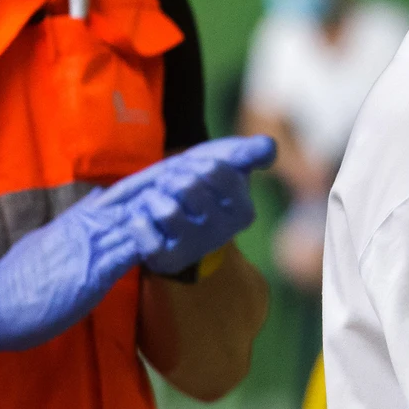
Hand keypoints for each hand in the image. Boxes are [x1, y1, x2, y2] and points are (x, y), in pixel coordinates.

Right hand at [0, 135, 275, 352]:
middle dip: (199, 166)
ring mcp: (96, 237)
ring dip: (189, 188)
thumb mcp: (64, 247)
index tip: (215, 157)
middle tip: (238, 152)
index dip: (182, 168)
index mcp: (93, 213)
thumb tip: (107, 219)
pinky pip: (135, 243)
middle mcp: (97, 216)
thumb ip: (90, 231)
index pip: (146, 183)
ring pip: (150, 203)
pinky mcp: (94, 264)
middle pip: (157, 181)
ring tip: (225, 172)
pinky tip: (189, 221)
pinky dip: (162, 230)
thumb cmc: (28, 284)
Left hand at [126, 136, 276, 275]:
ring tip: (156, 203)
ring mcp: (194, 249)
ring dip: (153, 198)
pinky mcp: (166, 261)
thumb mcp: (226, 160)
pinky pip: (146, 235)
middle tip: (172, 188)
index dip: (195, 163)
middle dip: (172, 178)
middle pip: (188, 187)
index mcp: (242, 210)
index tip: (194, 171)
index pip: (214, 170)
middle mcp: (222, 233)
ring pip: (167, 210)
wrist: (162, 205)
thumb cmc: (198, 180)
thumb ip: (251, 152)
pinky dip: (138, 222)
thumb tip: (269, 147)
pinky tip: (144, 221)